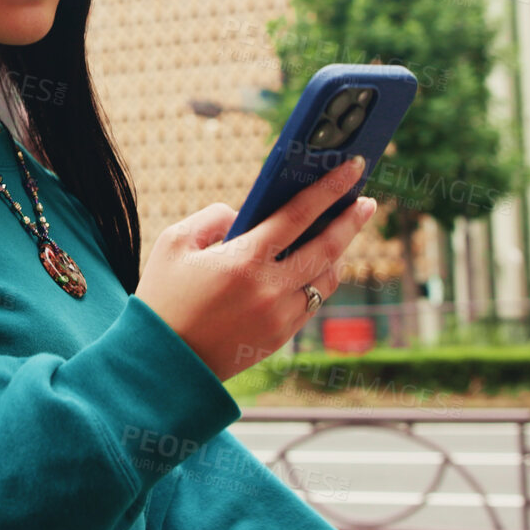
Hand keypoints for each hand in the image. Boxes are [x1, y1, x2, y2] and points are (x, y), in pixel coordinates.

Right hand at [134, 157, 378, 382]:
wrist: (163, 362)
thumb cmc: (163, 297)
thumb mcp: (173, 243)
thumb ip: (213, 218)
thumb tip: (246, 215)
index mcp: (243, 260)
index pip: (299, 214)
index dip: (330, 188)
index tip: (353, 167)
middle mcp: (269, 289)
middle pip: (327, 247)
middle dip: (352, 220)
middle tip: (367, 202)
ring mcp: (279, 317)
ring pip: (327, 279)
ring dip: (339, 253)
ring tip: (341, 235)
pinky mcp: (280, 338)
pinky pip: (312, 303)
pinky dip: (319, 280)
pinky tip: (317, 267)